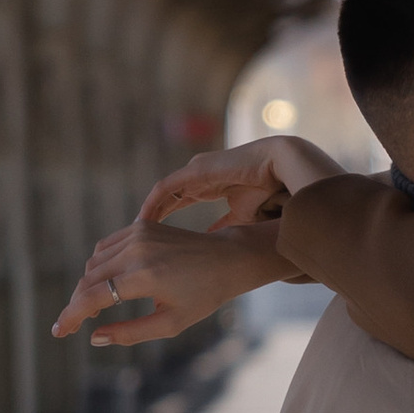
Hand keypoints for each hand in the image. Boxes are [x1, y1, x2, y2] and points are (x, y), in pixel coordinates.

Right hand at [53, 220, 286, 346]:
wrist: (228, 259)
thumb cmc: (204, 296)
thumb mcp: (171, 323)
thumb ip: (131, 333)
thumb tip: (94, 338)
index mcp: (145, 276)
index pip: (93, 297)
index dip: (72, 316)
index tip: (59, 331)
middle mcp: (137, 250)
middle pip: (88, 279)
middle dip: (78, 303)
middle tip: (74, 325)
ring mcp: (138, 233)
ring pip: (94, 262)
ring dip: (89, 284)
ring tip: (95, 307)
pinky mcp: (141, 224)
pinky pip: (107, 247)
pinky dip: (101, 266)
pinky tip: (109, 283)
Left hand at [133, 133, 343, 227]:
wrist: (280, 168)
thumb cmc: (269, 192)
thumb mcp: (242, 217)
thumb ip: (225, 227)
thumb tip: (215, 244)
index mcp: (208, 184)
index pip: (178, 202)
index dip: (163, 222)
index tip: (150, 243)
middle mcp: (197, 177)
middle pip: (165, 199)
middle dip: (148, 220)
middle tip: (133, 242)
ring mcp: (194, 171)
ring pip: (162, 195)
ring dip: (147, 214)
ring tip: (133, 236)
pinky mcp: (195, 170)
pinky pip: (165, 189)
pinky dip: (153, 206)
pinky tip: (143, 223)